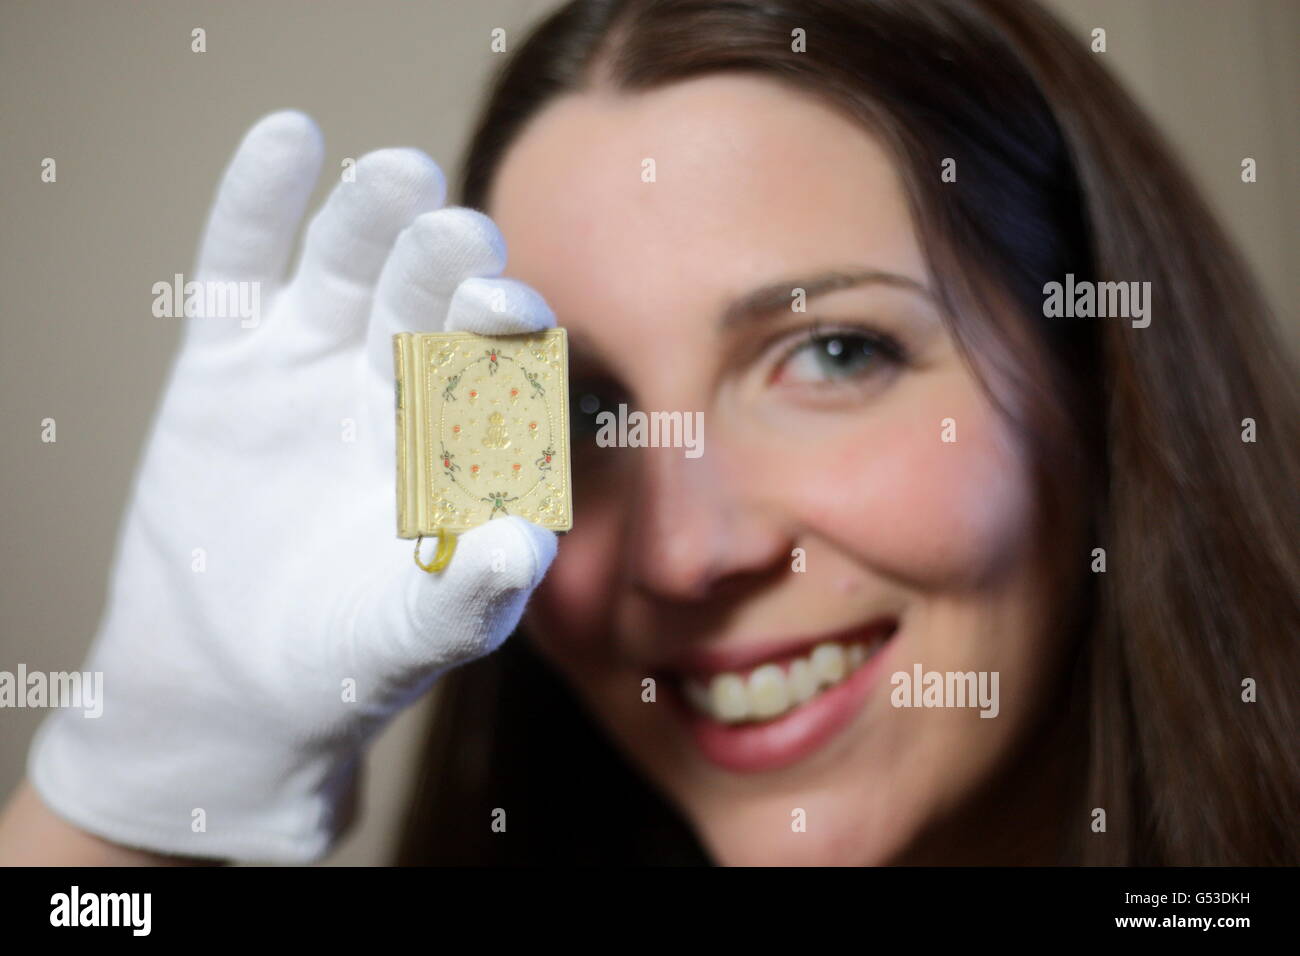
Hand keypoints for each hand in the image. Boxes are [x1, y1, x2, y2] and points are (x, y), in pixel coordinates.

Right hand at [28, 110, 558, 861]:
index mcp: (465, 436)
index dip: (505, 341)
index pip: (498, 369)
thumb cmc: (348, 656)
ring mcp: (315, 361)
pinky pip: (243, 268)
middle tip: (465, 236)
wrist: (231, 679)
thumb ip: (469, 593)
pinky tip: (284, 138)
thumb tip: (525, 544)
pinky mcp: (230, 357)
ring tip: (397, 173)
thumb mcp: (411, 635)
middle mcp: (401, 382)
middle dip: (449, 268)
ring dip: (372, 217)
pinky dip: (258, 205)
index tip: (512, 314)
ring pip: (350, 268)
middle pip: (431, 301)